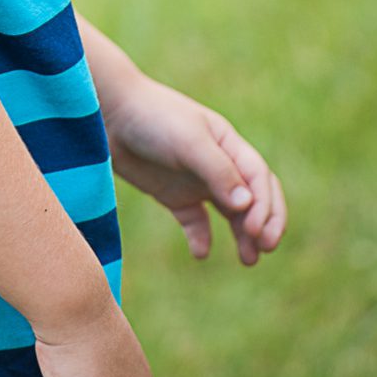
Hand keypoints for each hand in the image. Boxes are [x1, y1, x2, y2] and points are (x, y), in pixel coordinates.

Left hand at [102, 75, 286, 265]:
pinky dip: (202, 238)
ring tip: (249, 260)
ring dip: (243, 234)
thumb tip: (247, 204)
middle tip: (266, 248)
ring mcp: (196, 181)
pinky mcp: (174, 195)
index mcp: (229, 145)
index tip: (256, 231)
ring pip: (231, 213)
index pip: (260, 179)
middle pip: (254, 197)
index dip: (265, 206)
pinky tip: (201, 253)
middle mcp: (219, 164)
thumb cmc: (155, 119)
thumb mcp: (190, 142)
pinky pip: (196, 221)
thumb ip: (218, 171)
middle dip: (265, 221)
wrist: (111, 115)